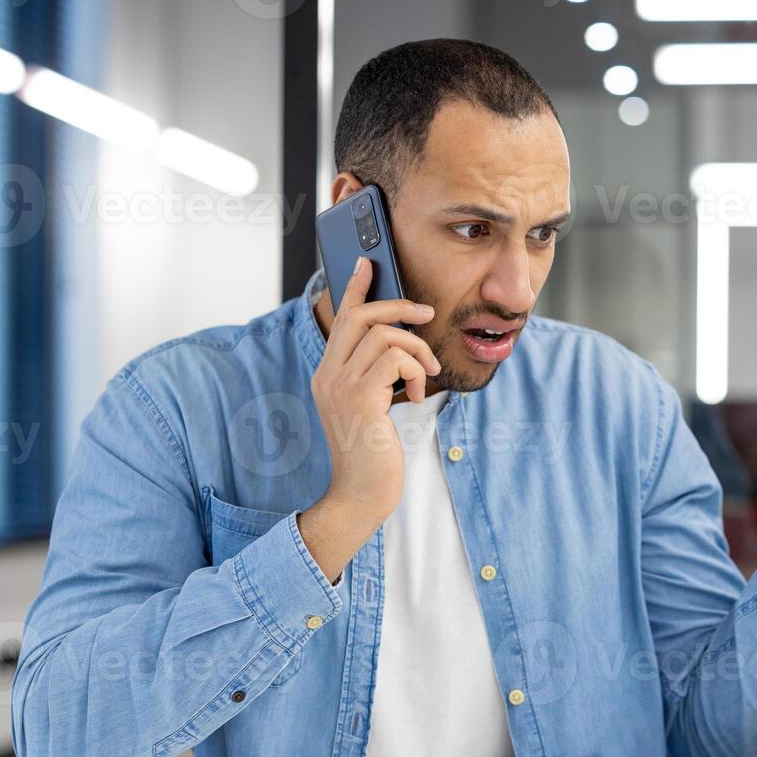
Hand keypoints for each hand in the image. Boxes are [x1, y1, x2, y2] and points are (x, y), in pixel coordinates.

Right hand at [298, 257, 441, 581]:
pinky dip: (416, 371)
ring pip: (384, 335)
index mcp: (328, 373)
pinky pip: (395, 359)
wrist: (361, 494)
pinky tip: (417, 396)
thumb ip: (376, 377)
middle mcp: (328, 375)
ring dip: (417, 350)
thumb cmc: (372, 454)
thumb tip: (400, 348)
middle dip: (400, 307)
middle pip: (362, 316)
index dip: (354, 288)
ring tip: (426, 375)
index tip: (367, 263)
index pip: (340, 319)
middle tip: (427, 314)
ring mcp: (341, 387)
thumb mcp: (371, 407)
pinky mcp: (362, 400)